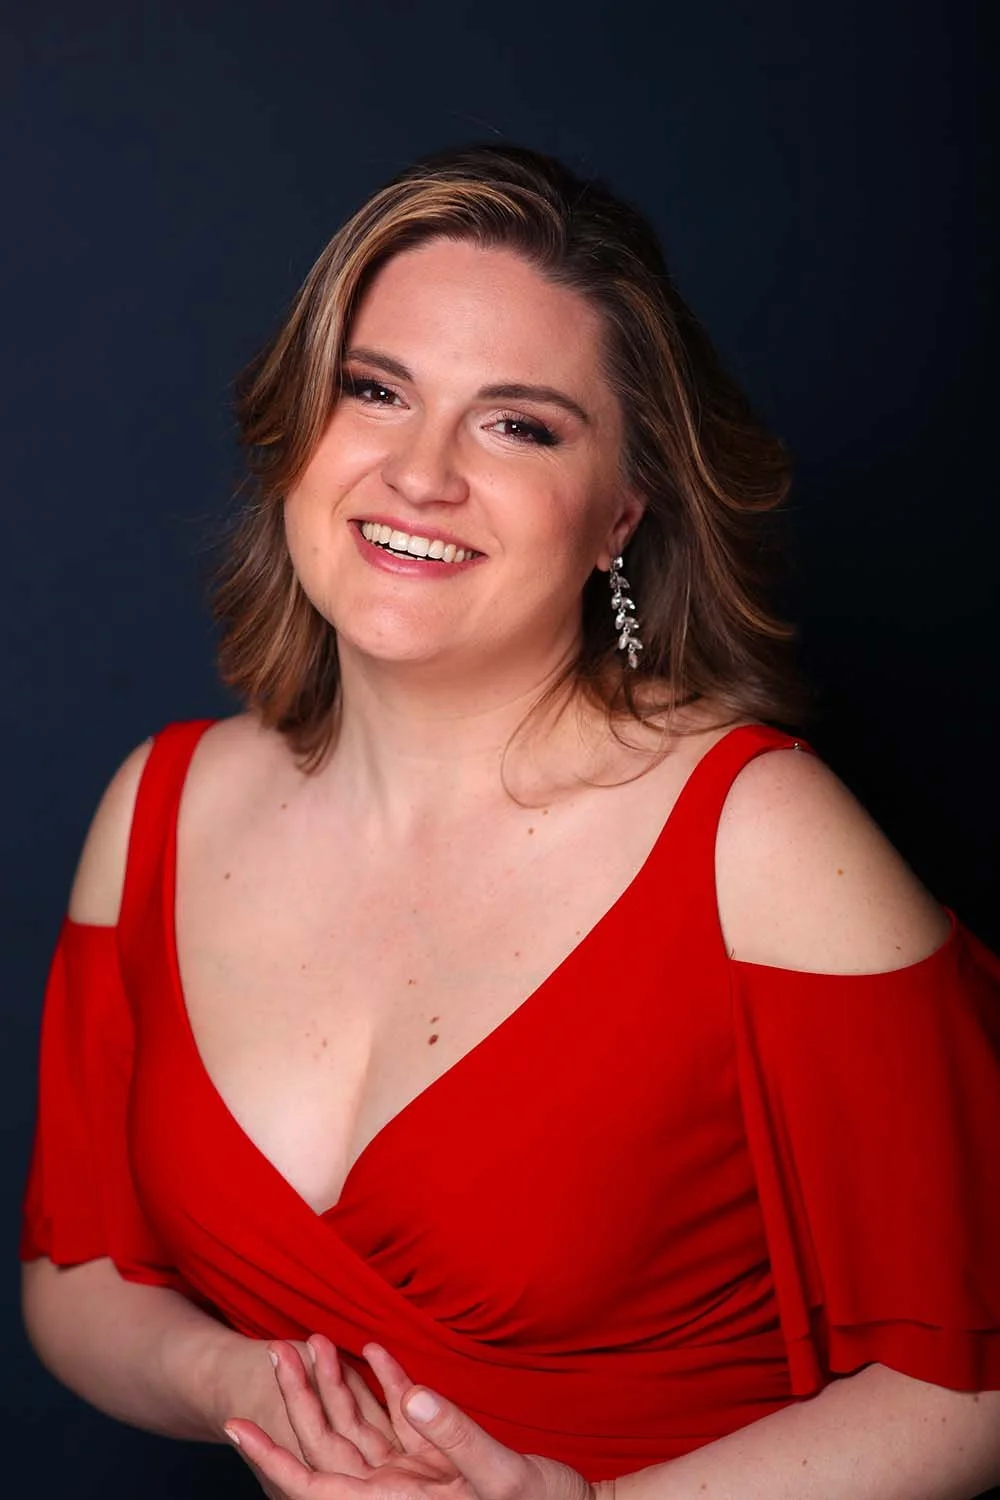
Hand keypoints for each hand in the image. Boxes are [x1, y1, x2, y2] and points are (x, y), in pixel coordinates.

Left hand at [224, 1337, 596, 1499]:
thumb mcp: (501, 1478)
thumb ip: (454, 1435)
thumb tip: (410, 1393)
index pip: (316, 1484)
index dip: (273, 1457)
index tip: (234, 1426)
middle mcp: (396, 1494)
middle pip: (330, 1446)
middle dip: (299, 1400)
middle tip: (273, 1351)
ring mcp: (418, 1476)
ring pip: (361, 1428)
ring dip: (338, 1386)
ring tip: (313, 1339)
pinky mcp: (442, 1460)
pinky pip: (403, 1421)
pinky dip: (388, 1385)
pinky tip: (376, 1350)